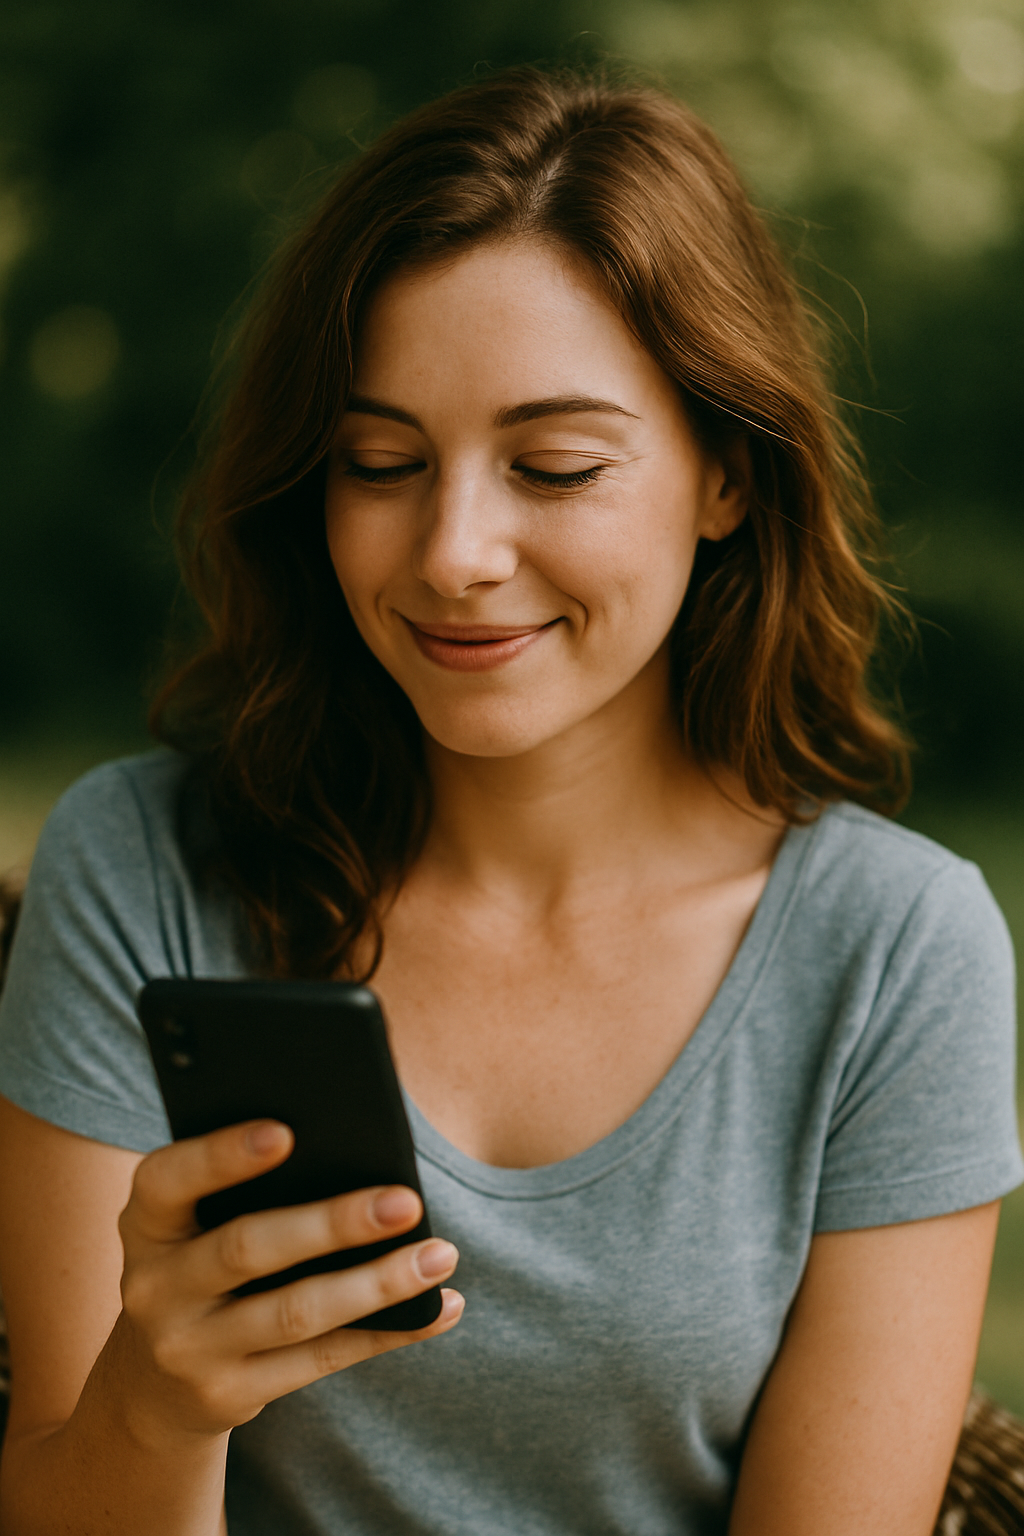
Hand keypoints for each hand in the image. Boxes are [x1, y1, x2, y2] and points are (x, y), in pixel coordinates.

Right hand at [110, 1119, 462, 1441]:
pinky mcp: (228, 1394)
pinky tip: (437, 1307)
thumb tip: (355, 1151)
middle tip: (404, 1201)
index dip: (223, 1155)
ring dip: (377, 1283)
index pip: (171, 1178)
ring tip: (439, 1255)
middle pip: (248, 1247)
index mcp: (145, 1221)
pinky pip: (321, 1359)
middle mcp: (154, 1286)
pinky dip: (387, 1332)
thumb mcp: (192, 1221)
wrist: (153, 1380)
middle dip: (333, 1223)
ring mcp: (188, 1348)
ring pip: (295, 1312)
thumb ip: (244, 1186)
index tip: (287, 1131)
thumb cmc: (200, 1260)